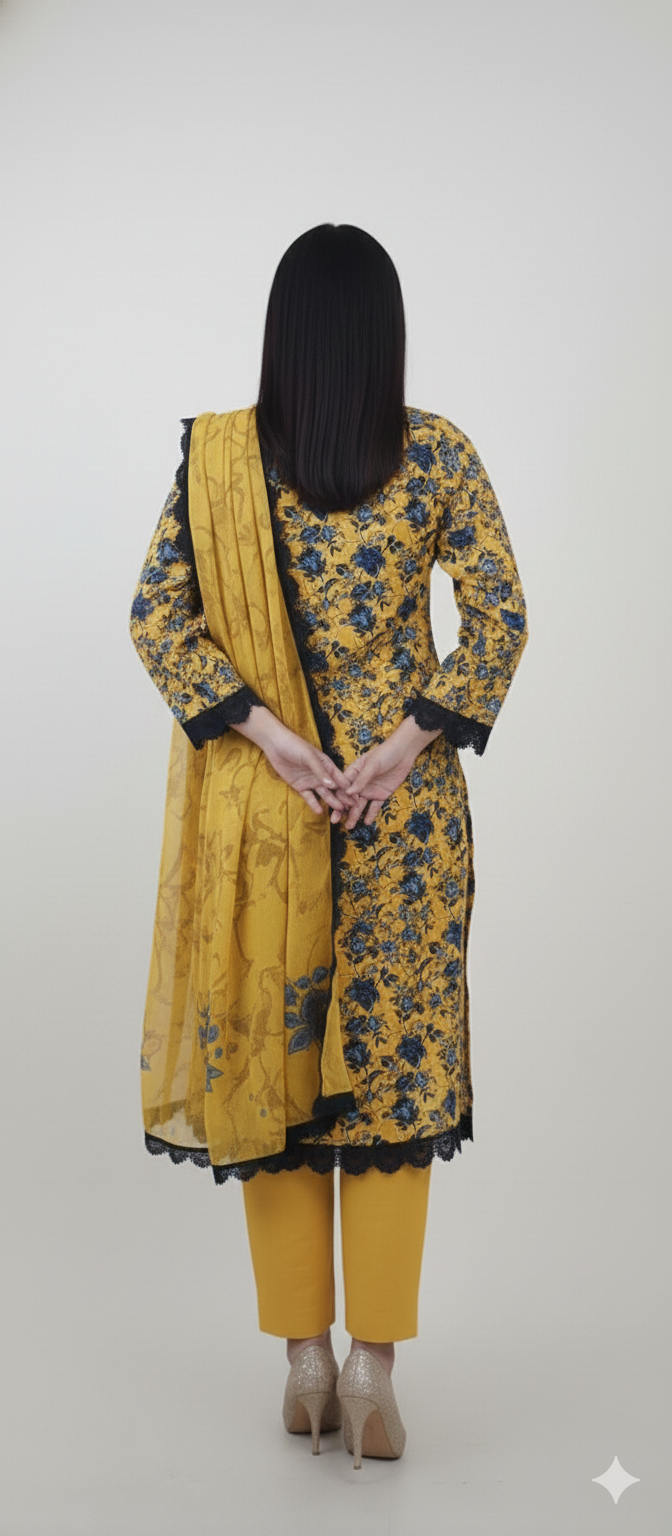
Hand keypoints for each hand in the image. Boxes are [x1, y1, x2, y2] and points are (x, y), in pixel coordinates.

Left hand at [234, 705, 356, 820]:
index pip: (340, 778)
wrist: (275, 745)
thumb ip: (320, 772)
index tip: (357, 797)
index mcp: (327, 765)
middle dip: (342, 798)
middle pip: (334, 788)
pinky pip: (308, 797)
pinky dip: (314, 804)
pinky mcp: (300, 786)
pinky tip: (319, 811)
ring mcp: (311, 781)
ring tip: (338, 813)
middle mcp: (321, 774)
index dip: (348, 788)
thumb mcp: (309, 757)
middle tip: (350, 809)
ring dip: (331, 802)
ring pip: (324, 794)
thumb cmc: (295, 746)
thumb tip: (332, 785)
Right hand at [339, 715, 442, 828]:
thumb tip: (348, 793)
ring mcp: (370, 790)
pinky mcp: (381, 795)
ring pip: (360, 805)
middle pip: (348, 799)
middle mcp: (359, 783)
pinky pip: (374, 807)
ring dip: (354, 815)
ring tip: (349, 827)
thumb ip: (361, 780)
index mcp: (353, 773)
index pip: (343, 787)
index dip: (339, 798)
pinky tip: (367, 822)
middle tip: (335, 822)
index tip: (337, 807)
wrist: (404, 753)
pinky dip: (371, 814)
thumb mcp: (372, 765)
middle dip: (341, 810)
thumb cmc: (385, 754)